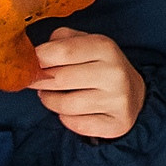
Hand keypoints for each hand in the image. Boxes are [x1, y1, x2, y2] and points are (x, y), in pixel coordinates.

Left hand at [32, 27, 146, 138]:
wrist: (135, 93)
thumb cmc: (101, 66)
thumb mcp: (87, 43)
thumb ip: (62, 40)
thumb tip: (37, 52)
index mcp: (105, 47)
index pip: (63, 51)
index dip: (39, 58)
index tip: (30, 62)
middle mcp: (114, 72)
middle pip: (60, 79)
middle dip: (39, 81)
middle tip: (33, 81)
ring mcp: (117, 100)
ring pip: (65, 106)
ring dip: (50, 101)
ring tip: (48, 95)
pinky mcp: (116, 123)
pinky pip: (77, 125)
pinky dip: (66, 119)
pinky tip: (68, 111)